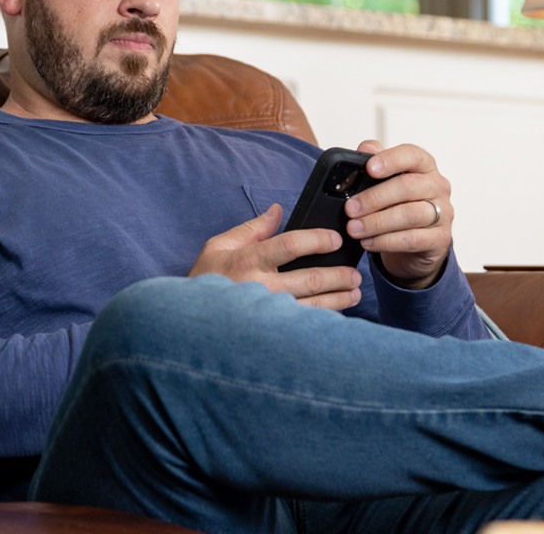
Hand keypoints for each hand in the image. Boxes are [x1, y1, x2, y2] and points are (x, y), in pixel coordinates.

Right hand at [188, 204, 361, 309]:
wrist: (188, 321)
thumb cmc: (205, 280)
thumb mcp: (219, 246)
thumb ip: (252, 228)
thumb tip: (277, 210)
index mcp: (248, 260)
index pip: (291, 245)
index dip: (318, 240)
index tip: (336, 240)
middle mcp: (260, 287)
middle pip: (310, 279)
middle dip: (339, 275)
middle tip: (354, 273)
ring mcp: (267, 313)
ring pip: (314, 306)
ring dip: (339, 298)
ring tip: (354, 291)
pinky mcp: (272, 333)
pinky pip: (305, 326)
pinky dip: (325, 321)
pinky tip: (337, 314)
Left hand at [344, 140, 452, 289]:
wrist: (417, 243)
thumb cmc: (400, 205)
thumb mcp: (386, 181)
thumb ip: (375, 161)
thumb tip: (366, 148)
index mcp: (424, 166)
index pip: (412, 155)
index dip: (391, 159)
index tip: (370, 168)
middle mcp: (437, 186)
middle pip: (407, 187)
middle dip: (374, 198)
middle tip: (350, 208)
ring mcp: (443, 213)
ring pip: (409, 215)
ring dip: (377, 223)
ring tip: (354, 229)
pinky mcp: (440, 238)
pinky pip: (412, 239)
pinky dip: (386, 241)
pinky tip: (368, 242)